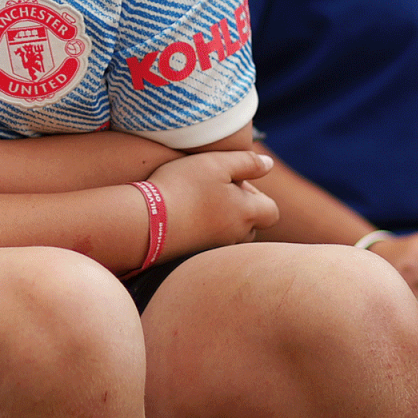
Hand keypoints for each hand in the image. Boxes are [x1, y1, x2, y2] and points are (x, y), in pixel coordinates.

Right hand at [147, 150, 277, 258]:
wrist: (146, 222)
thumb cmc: (182, 187)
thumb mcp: (215, 163)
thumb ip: (246, 162)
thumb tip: (268, 163)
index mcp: (246, 214)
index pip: (271, 211)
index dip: (258, 195)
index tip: (233, 182)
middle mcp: (235, 236)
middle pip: (251, 225)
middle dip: (240, 208)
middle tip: (213, 190)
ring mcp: (214, 248)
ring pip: (229, 235)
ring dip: (221, 220)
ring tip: (197, 203)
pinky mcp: (194, 255)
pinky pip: (208, 243)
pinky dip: (202, 229)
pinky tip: (182, 215)